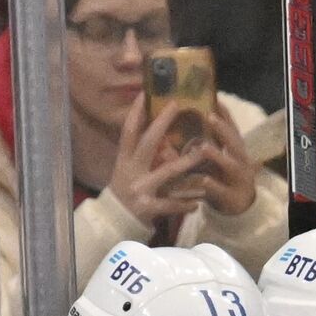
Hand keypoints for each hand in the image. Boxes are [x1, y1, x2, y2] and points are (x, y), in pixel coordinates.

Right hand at [108, 95, 208, 226]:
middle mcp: (131, 171)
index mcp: (125, 160)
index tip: (144, 94)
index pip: (128, 132)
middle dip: (162, 123)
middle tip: (176, 106)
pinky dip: (185, 204)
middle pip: (148, 143)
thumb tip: (160, 134)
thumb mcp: (128, 170)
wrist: (113, 221)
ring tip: (202, 151)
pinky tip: (198, 203)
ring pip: (167, 172)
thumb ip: (141, 156)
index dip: (135, 113)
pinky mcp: (148, 208)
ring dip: (186, 162)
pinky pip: (172, 204)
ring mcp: (140, 189)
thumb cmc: (126, 192)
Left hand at [197, 101, 259, 216]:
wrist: (239, 207)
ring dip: (218, 156)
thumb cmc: (222, 178)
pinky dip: (213, 185)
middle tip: (210, 116)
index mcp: (235, 150)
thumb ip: (200, 146)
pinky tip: (204, 180)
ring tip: (204, 147)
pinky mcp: (232, 197)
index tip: (216, 100)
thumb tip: (170, 134)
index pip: (232, 129)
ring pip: (230, 165)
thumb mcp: (214, 161)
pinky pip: (221, 190)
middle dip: (223, 130)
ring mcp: (238, 179)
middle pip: (234, 143)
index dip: (225, 115)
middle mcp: (240, 161)